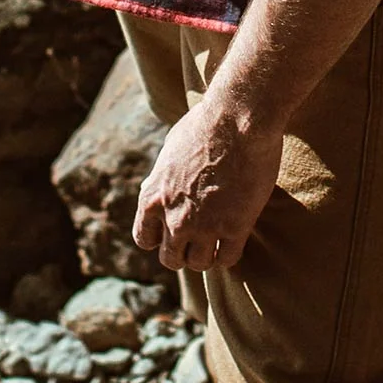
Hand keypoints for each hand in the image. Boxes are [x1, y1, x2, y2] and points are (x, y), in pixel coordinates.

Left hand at [133, 96, 283, 272]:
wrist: (238, 118)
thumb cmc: (204, 125)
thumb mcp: (169, 151)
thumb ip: (160, 179)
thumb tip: (153, 190)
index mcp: (152, 199)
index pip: (145, 240)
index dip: (160, 237)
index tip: (174, 229)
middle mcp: (174, 219)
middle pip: (171, 259)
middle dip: (183, 251)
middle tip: (198, 238)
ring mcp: (204, 226)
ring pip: (199, 264)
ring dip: (207, 255)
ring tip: (217, 240)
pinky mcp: (235, 227)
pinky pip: (227, 259)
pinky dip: (229, 253)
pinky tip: (235, 238)